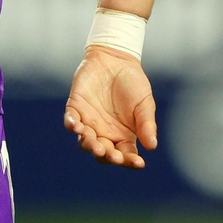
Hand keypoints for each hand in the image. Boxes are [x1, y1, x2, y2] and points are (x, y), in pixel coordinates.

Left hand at [64, 45, 157, 168]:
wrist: (116, 59)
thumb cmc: (133, 83)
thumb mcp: (144, 103)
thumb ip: (146, 124)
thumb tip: (152, 146)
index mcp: (123, 136)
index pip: (125, 155)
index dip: (130, 161)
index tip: (138, 163)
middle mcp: (104, 133)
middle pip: (103, 153)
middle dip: (107, 156)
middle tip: (113, 155)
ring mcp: (89, 122)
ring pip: (85, 141)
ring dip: (89, 145)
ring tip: (96, 145)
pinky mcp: (76, 108)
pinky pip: (71, 122)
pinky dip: (72, 125)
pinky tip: (77, 126)